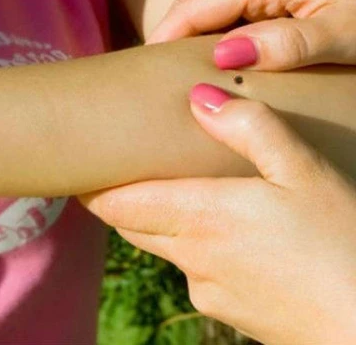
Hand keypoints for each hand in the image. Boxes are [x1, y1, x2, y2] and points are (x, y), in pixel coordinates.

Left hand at [81, 86, 355, 343]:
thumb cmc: (344, 244)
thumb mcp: (307, 174)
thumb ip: (252, 130)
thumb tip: (199, 97)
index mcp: (201, 217)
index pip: (116, 204)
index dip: (93, 185)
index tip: (80, 161)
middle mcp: (191, 257)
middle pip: (131, 224)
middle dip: (121, 199)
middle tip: (120, 168)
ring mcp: (207, 290)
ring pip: (165, 249)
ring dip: (164, 224)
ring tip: (183, 195)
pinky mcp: (228, 313)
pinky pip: (198, 274)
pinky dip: (200, 252)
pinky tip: (235, 238)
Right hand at [149, 0, 355, 69]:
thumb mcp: (345, 36)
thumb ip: (285, 45)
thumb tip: (222, 58)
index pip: (191, 8)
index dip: (160, 43)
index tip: (137, 78)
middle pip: (201, 9)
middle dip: (178, 46)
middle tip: (157, 90)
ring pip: (223, 11)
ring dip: (206, 45)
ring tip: (188, 84)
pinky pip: (246, 10)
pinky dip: (233, 38)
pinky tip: (232, 67)